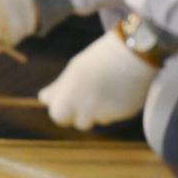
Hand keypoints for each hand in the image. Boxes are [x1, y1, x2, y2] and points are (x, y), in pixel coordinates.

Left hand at [39, 31, 157, 130]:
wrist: (133, 55)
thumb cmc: (99, 58)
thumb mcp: (74, 69)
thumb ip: (59, 88)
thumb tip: (43, 99)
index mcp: (70, 93)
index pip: (57, 115)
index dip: (60, 110)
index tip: (63, 101)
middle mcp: (86, 107)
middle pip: (78, 123)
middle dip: (77, 115)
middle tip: (83, 99)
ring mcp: (107, 113)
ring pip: (96, 120)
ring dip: (96, 111)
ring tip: (102, 89)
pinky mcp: (124, 114)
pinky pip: (113, 116)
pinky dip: (112, 108)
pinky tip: (117, 90)